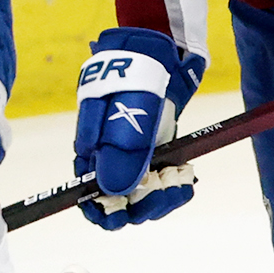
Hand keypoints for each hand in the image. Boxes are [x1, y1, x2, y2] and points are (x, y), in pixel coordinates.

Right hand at [72, 26, 202, 228]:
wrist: (156, 53)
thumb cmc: (133, 80)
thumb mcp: (125, 115)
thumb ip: (120, 152)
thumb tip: (114, 193)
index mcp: (91, 153)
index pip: (88, 198)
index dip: (102, 214)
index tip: (121, 219)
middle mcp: (108, 160)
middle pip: (119, 202)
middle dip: (141, 206)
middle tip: (167, 194)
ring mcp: (131, 157)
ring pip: (142, 195)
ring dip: (161, 197)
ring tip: (181, 185)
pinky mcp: (152, 154)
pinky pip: (159, 181)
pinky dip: (172, 185)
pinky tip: (186, 178)